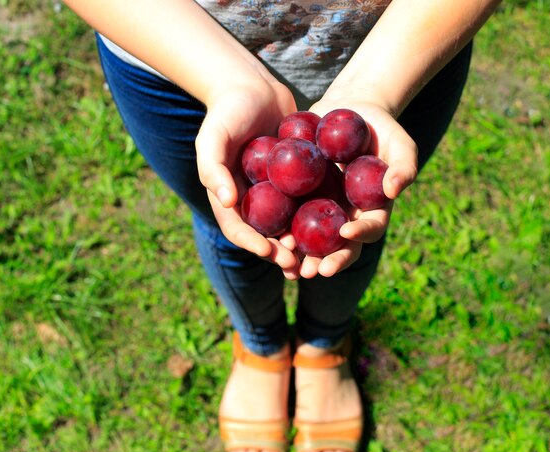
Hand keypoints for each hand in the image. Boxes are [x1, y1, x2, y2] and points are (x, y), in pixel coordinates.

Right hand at [195, 81, 301, 279]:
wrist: (254, 87)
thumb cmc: (227, 111)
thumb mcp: (213, 136)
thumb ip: (212, 167)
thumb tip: (226, 201)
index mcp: (230, 197)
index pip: (238, 228)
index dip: (252, 244)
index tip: (269, 252)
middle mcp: (253, 199)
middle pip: (265, 235)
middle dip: (280, 253)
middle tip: (298, 265)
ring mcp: (276, 192)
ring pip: (289, 225)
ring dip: (301, 245)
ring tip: (317, 258)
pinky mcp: (298, 180)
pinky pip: (308, 202)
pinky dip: (319, 218)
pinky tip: (336, 228)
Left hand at [294, 97, 417, 278]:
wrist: (350, 112)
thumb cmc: (382, 129)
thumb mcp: (400, 143)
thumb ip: (404, 166)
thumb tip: (394, 190)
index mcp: (371, 210)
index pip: (369, 229)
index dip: (359, 235)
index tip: (345, 234)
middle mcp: (346, 215)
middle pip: (338, 245)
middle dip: (327, 260)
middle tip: (313, 271)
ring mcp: (322, 207)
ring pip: (312, 238)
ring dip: (300, 254)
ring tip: (287, 262)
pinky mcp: (301, 196)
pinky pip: (289, 215)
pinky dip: (280, 227)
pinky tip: (267, 235)